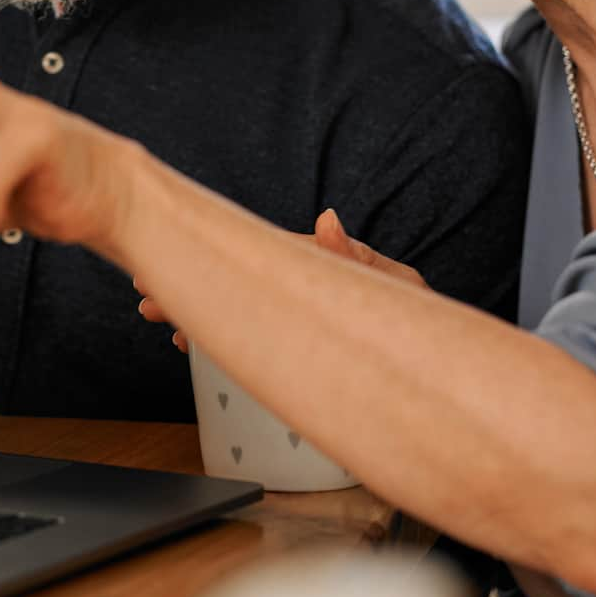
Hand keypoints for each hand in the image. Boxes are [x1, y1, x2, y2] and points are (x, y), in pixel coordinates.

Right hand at [136, 209, 425, 349]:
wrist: (451, 376)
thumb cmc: (429, 324)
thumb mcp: (397, 291)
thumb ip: (358, 260)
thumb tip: (325, 220)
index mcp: (321, 271)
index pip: (254, 257)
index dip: (208, 255)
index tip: (168, 260)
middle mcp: (305, 294)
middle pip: (234, 284)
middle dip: (189, 288)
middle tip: (143, 298)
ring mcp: (302, 324)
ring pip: (239, 312)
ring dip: (200, 312)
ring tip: (160, 318)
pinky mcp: (305, 353)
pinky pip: (254, 339)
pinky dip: (225, 337)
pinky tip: (199, 344)